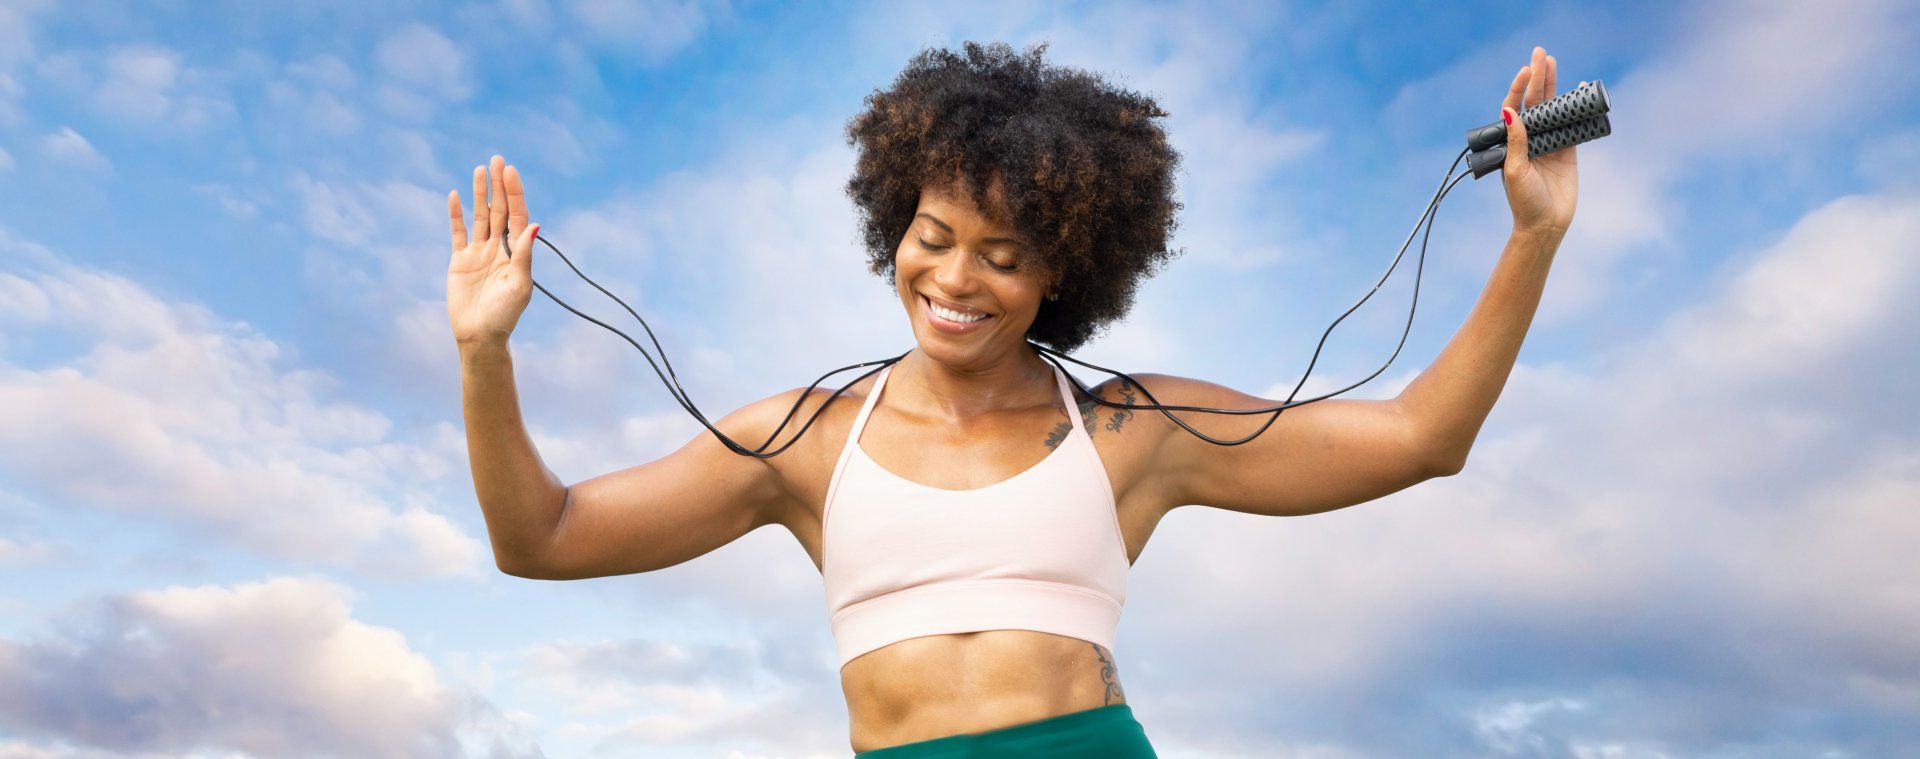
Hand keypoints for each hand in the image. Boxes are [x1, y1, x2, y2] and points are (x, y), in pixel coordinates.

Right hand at [448, 154, 539, 346]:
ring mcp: (479, 252)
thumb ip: (524, 254)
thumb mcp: (520, 285)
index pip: (518, 216)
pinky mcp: (460, 260)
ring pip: (480, 216)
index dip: (515, 194)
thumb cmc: (505, 315)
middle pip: (500, 210)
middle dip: (499, 186)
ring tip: (480, 169)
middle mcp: (499, 248)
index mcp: (517, 253)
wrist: (480, 336)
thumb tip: (535, 225)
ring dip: (480, 193)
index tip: (510, 172)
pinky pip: (458, 232)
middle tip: (497, 159)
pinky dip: (456, 214)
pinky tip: (455, 195)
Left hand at [1500, 46, 1578, 239]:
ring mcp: (1549, 142)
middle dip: (1537, 78)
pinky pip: (1572, 123)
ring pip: (1552, 108)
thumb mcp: (1516, 170)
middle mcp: (1529, 139)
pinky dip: (1575, 107)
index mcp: (1512, 142)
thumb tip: (1511, 111)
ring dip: (1553, 86)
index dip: (1518, 88)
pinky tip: (1578, 89)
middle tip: (1541, 53)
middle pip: (1534, 102)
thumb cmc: (1524, 201)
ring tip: (1553, 62)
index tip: (1525, 71)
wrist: (1546, 224)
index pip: (1513, 108)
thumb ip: (1517, 141)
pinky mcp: (1568, 150)